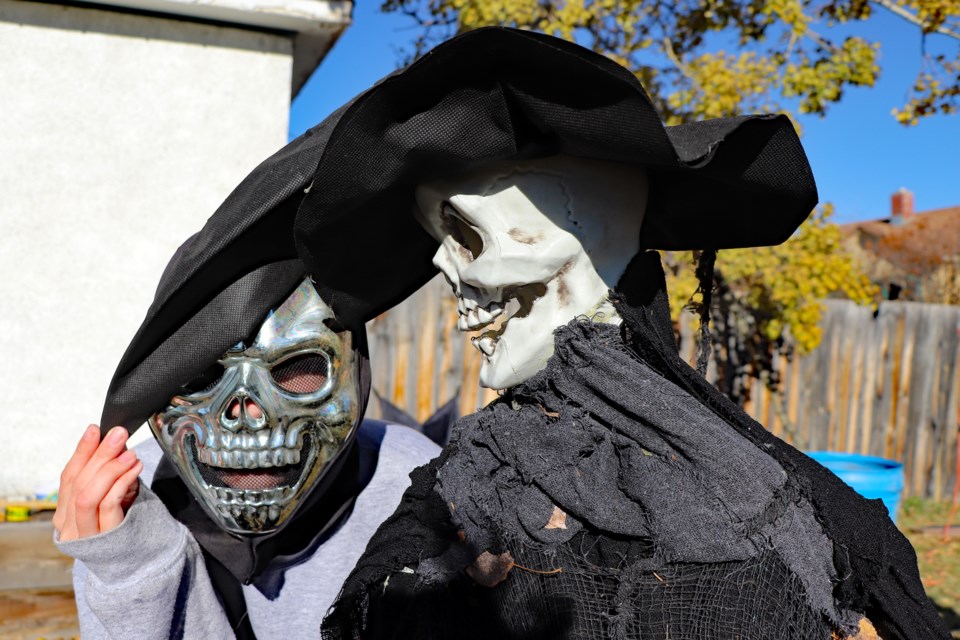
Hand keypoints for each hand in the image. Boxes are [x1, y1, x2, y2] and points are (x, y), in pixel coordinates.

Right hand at [53, 425, 141, 541]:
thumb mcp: (111, 497)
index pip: (69, 477)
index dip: (82, 451)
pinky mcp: (107, 539)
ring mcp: (86, 535)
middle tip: (118, 434)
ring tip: (129, 453)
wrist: (140, 562)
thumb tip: (113, 441)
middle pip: (79, 483)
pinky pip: (108, 506)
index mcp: (65, 514)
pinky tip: (134, 468)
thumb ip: (107, 474)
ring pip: (88, 495)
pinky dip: (121, 482)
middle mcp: (69, 526)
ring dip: (110, 469)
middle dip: (99, 454)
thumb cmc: (122, 525)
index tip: (95, 429)